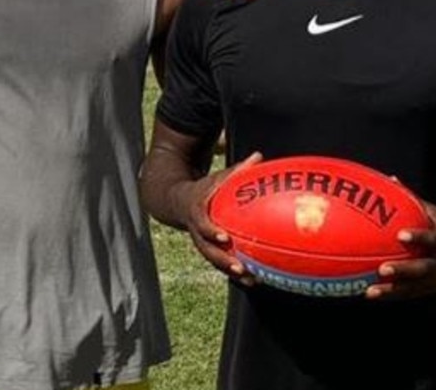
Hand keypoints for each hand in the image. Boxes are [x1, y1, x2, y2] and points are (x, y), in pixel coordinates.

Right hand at [182, 152, 262, 283]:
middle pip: (208, 250)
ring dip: (231, 271)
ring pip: (215, 261)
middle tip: (241, 268)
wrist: (176, 203)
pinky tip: (255, 279)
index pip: (202, 225)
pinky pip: (221, 263)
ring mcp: (202, 243)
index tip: (225, 237)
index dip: (211, 232)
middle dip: (223, 261)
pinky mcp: (209, 250)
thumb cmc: (203, 188)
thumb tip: (258, 156)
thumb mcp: (216, 177)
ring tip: (251, 279)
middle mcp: (198, 232)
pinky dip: (236, 272)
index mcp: (197, 214)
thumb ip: (236, 169)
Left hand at [364, 202, 435, 300]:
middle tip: (382, 270)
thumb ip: (414, 200)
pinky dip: (391, 294)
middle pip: (424, 268)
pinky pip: (410, 294)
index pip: (435, 239)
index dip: (419, 237)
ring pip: (415, 286)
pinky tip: (369, 294)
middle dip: (403, 270)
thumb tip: (390, 180)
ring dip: (392, 289)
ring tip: (370, 291)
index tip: (401, 235)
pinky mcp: (432, 288)